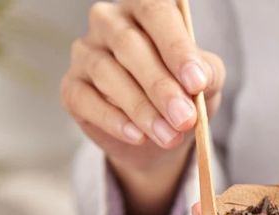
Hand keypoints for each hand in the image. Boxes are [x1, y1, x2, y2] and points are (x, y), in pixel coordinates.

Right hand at [61, 0, 225, 214]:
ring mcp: (86, 53)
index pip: (156, 12)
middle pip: (129, 44)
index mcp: (144, 10)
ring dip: (141, 109)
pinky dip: (113, 120)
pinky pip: (86, 99)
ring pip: (107, 73)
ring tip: (168, 136)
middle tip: (184, 118)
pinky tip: (137, 136)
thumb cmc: (182, 95)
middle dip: (160, 86)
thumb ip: (207, 74)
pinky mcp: (71, 87)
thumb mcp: (205, 82)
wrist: (159, 139)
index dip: (176, 47)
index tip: (196, 83)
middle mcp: (109, 22)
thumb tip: (199, 78)